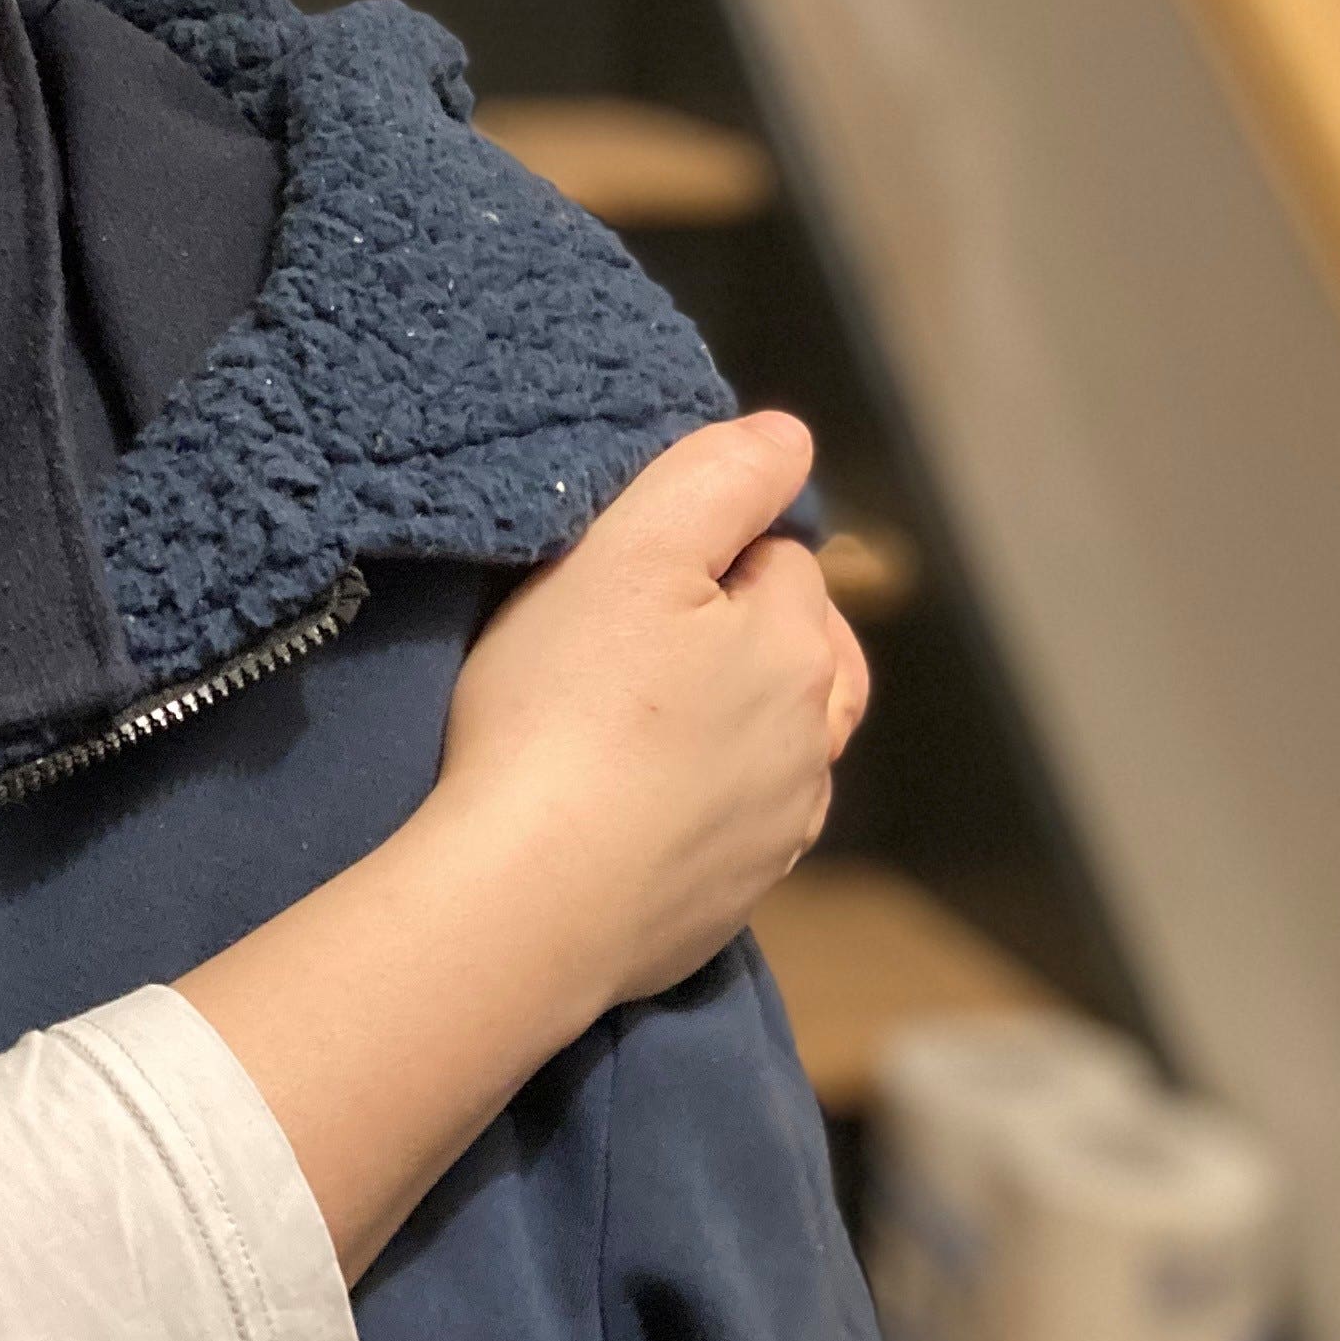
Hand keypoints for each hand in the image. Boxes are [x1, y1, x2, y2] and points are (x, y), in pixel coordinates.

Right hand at [430, 413, 867, 1013]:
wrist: (527, 896)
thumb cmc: (561, 707)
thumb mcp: (622, 555)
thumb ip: (713, 480)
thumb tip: (790, 438)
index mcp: (797, 647)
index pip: (782, 560)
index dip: (709, 553)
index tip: (628, 574)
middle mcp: (813, 743)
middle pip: (803, 656)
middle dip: (749, 637)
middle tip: (640, 641)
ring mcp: (778, 834)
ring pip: (775, 748)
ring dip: (731, 726)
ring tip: (637, 722)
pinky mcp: (731, 902)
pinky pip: (731, 830)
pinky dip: (697, 807)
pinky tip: (630, 804)